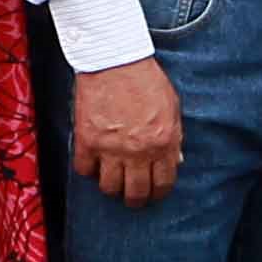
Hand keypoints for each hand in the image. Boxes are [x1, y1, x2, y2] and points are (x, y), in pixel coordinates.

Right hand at [72, 57, 182, 206]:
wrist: (115, 61)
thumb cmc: (146, 80)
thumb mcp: (172, 106)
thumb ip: (175, 136)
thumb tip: (175, 160)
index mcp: (163, 142)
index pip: (163, 183)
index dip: (159, 193)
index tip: (154, 194)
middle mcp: (137, 150)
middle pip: (135, 193)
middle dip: (136, 199)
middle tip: (133, 197)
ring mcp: (110, 148)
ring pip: (109, 188)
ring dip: (112, 188)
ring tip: (114, 181)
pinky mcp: (87, 141)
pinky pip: (85, 170)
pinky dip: (89, 171)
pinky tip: (95, 163)